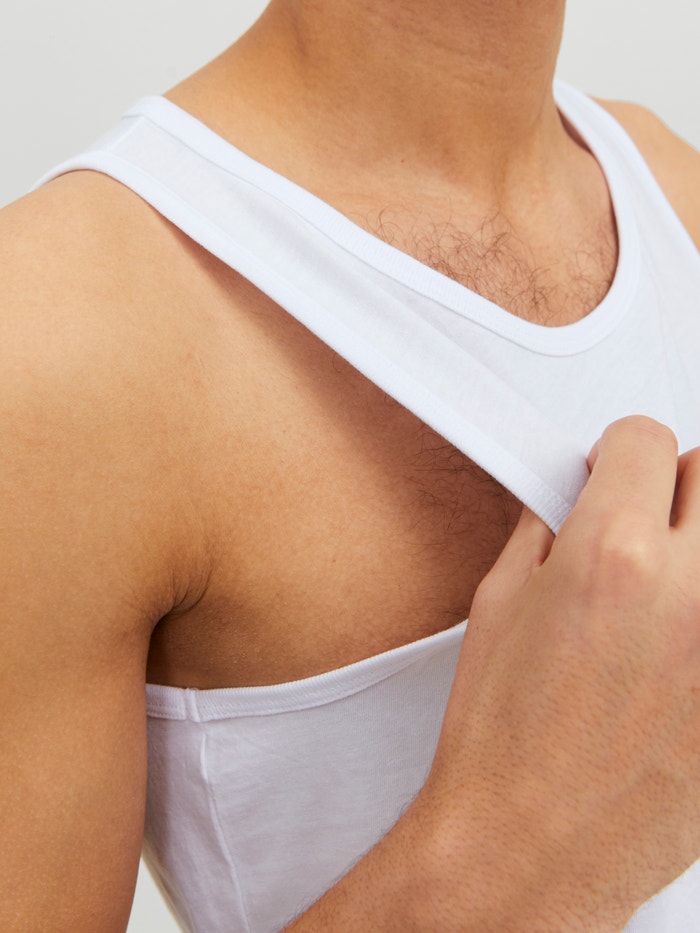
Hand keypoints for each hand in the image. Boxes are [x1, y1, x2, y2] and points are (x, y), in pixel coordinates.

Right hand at [415, 416, 699, 930]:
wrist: (532, 845)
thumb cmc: (504, 745)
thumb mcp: (500, 606)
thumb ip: (547, 531)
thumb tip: (571, 498)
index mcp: (613, 558)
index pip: (646, 439)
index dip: (619, 450)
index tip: (614, 468)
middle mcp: (692, 595)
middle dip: (674, 487)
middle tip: (645, 519)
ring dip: (698, 551)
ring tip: (665, 587)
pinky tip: (676, 649)